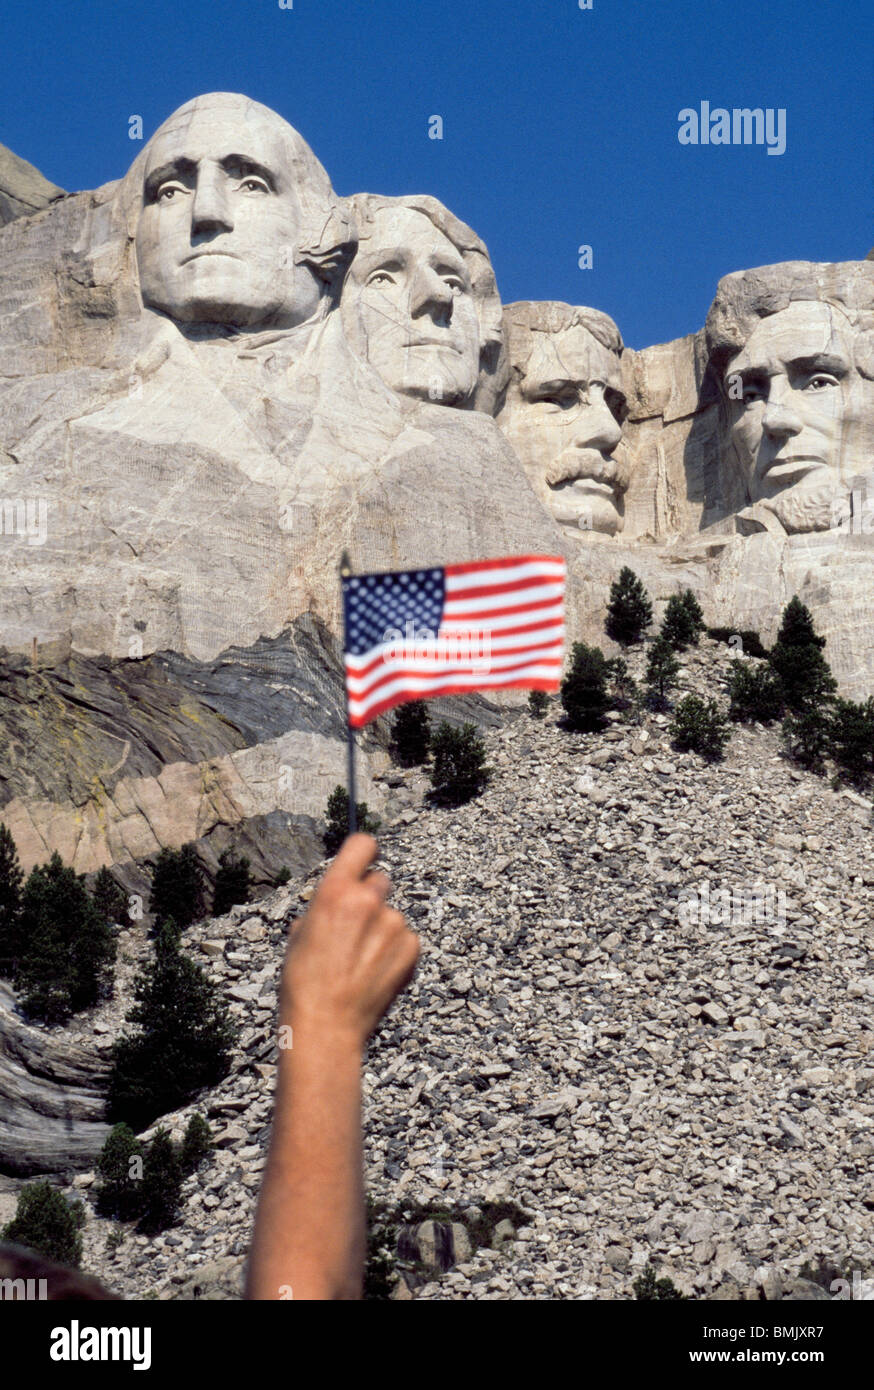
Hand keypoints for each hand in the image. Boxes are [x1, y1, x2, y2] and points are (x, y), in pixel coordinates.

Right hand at [280, 834, 418, 1049]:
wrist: (325, 1026)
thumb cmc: (303, 983)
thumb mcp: (300, 934)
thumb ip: (323, 908)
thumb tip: (334, 901)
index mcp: (335, 892)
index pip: (362, 845)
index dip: (362, 853)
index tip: (362, 862)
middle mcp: (368, 901)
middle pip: (379, 881)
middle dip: (369, 898)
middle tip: (354, 929)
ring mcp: (394, 925)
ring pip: (391, 915)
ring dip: (381, 930)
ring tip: (360, 962)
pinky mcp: (411, 948)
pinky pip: (405, 938)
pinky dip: (395, 951)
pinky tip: (374, 972)